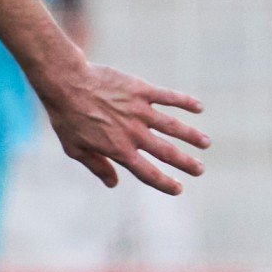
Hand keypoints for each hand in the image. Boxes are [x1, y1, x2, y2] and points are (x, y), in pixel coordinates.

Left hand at [38, 60, 208, 194]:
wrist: (66, 83)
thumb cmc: (66, 117)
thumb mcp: (74, 148)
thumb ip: (96, 166)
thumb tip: (113, 184)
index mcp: (119, 150)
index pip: (148, 172)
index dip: (165, 183)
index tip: (178, 188)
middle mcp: (134, 133)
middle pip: (166, 152)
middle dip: (186, 162)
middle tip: (200, 169)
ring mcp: (139, 111)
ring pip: (173, 126)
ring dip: (191, 135)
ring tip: (205, 143)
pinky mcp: (141, 90)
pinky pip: (168, 97)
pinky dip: (185, 102)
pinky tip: (199, 107)